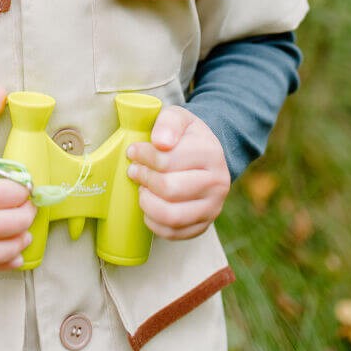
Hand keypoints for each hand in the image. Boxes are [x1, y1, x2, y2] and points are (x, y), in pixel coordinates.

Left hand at [126, 105, 229, 240]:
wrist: (206, 155)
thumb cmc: (186, 136)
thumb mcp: (178, 117)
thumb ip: (168, 123)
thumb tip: (161, 142)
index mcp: (210, 153)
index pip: (168, 160)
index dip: (143, 156)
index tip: (133, 152)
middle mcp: (218, 183)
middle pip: (169, 189)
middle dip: (144, 179)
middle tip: (134, 171)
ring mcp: (213, 207)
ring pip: (172, 216)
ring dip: (148, 203)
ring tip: (142, 190)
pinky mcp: (204, 225)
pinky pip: (174, 233)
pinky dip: (154, 223)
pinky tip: (149, 207)